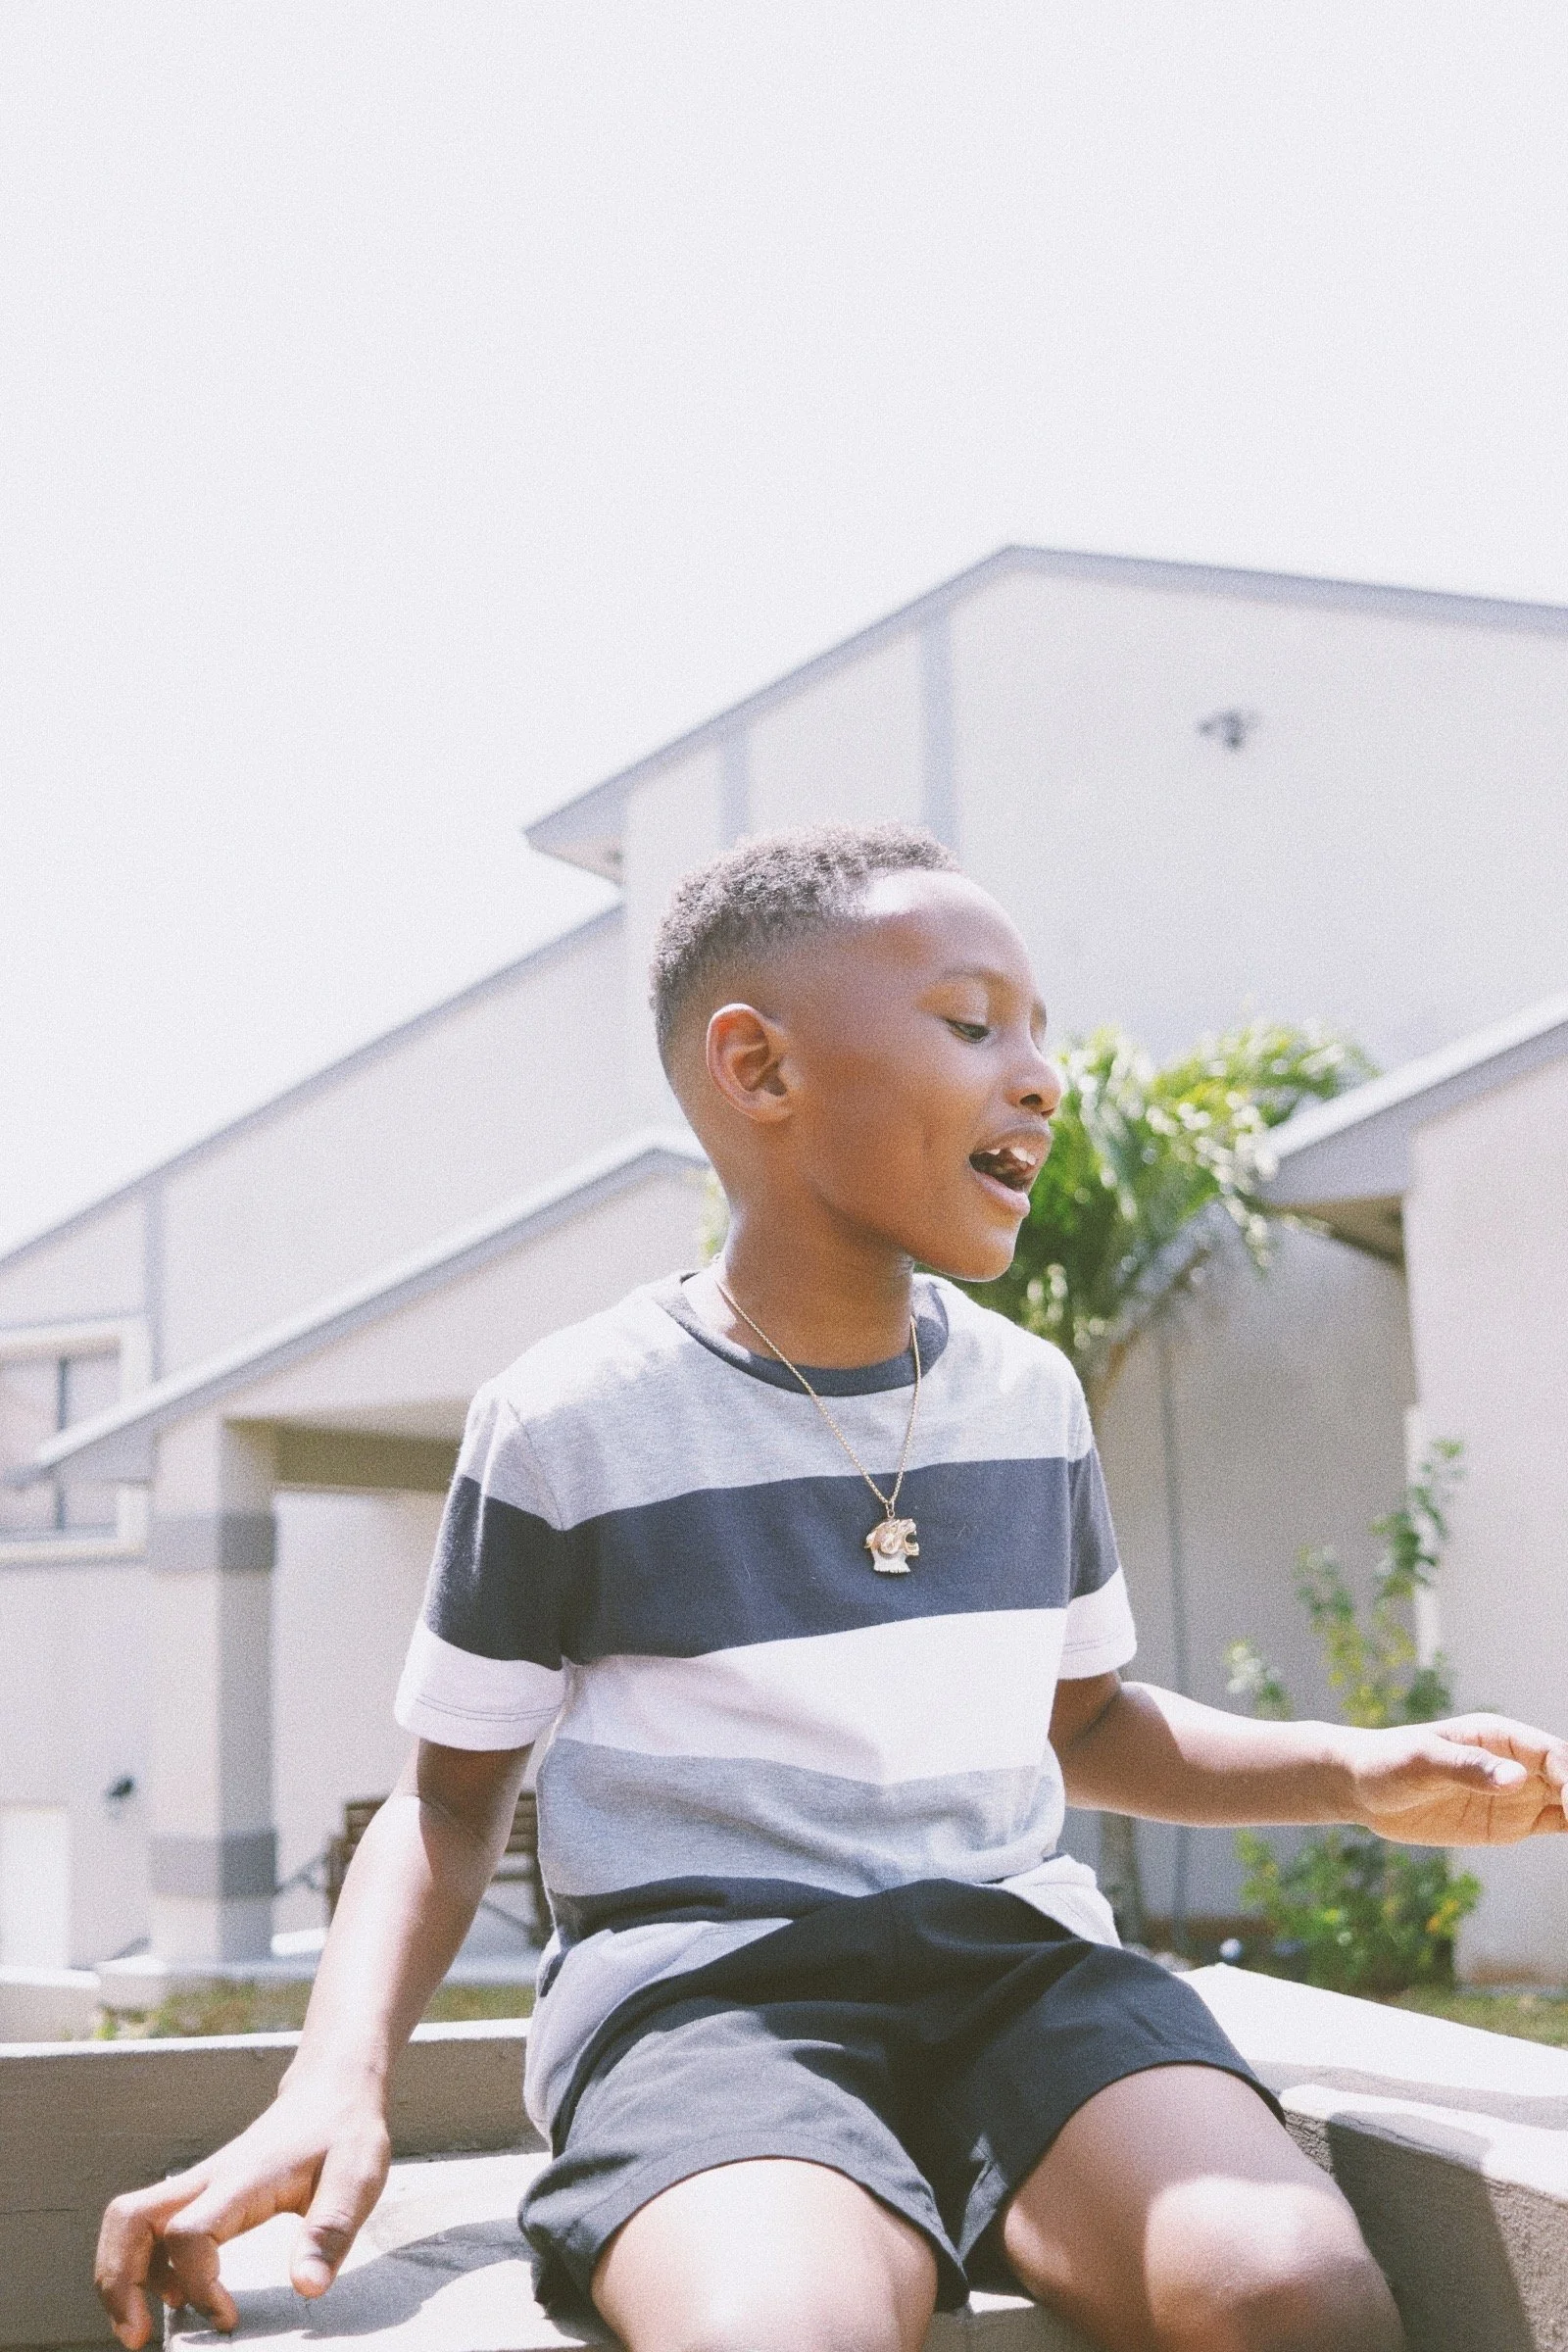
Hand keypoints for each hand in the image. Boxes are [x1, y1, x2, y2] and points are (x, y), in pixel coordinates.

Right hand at [94, 2073, 390, 2346]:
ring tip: (140, 2326)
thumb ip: (331, 2231)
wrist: (332, 2089)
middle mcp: (209, 2178)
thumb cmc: (344, 2134)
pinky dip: (143, 2264)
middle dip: (118, 2281)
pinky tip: (173, 2294)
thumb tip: (307, 2288)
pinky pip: (149, 2226)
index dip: (198, 2284)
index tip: (228, 2317)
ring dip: (121, 2275)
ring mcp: (199, 2183)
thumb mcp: (356, 2179)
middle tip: (136, 2335)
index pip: (190, 2233)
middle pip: (130, 2219)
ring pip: (130, 2221)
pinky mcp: (201, 2192)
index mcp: (244, 2179)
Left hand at [1346, 1713, 1567, 1846]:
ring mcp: (1518, 1793)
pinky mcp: (1511, 1822)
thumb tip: (1516, 1778)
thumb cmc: (1389, 1762)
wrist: (1363, 1788)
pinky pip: (1556, 1824)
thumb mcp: (1422, 1761)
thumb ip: (1468, 1767)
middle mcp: (1517, 1762)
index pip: (1552, 1754)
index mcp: (1499, 1736)